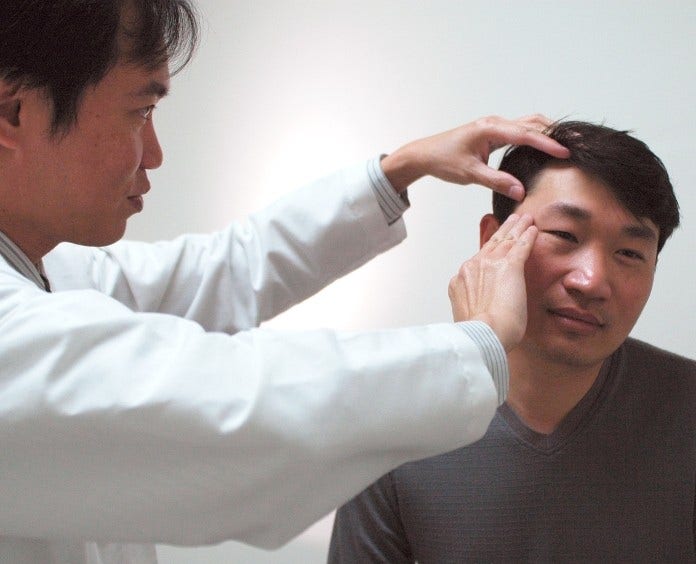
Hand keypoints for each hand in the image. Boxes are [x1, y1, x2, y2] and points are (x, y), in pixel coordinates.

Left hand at [381, 114, 569, 199]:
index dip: (547, 144)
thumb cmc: (445, 160)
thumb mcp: (471, 174)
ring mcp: (494, 126)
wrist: (426, 154)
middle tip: (576, 144)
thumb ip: (497, 182)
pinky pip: (520, 130)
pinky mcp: (493, 132)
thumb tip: (521, 192)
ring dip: (547, 132)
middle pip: (532, 123)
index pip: (525, 135)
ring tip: (567, 144)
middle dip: (554, 133)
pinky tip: (546, 145)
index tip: (565, 152)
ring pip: (528, 124)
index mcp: (490, 129)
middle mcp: (494, 123)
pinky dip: (536, 135)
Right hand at [448, 213, 536, 351]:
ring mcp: (490, 264)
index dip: (489, 249)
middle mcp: (472, 267)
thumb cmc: (478, 334)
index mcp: (461, 280)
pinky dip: (528, 236)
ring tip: (524, 219)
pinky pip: (521, 246)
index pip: (478, 259)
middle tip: (511, 220)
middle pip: (490, 244)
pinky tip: (534, 229)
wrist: (484, 334)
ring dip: (517, 228)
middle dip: (503, 230)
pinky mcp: (510, 267)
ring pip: (505, 240)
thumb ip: (473, 304)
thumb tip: (481, 310)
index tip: (495, 242)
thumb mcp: (468, 314)